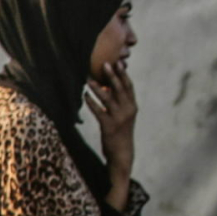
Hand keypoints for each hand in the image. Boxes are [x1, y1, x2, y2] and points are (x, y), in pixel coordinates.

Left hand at [87, 56, 135, 194]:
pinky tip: (84, 95)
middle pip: (120, 89)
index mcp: (132, 106)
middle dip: (112, 76)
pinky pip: (99, 111)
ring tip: (88, 78)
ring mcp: (119, 118)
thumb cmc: (120, 132)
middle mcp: (128, 110)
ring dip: (97, 88)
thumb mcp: (122, 115)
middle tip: (105, 64)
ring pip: (108, 99)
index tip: (118, 62)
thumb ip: (117, 102)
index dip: (123, 74)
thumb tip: (107, 86)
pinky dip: (91, 102)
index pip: (129, 86)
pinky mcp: (109, 126)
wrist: (122, 153)